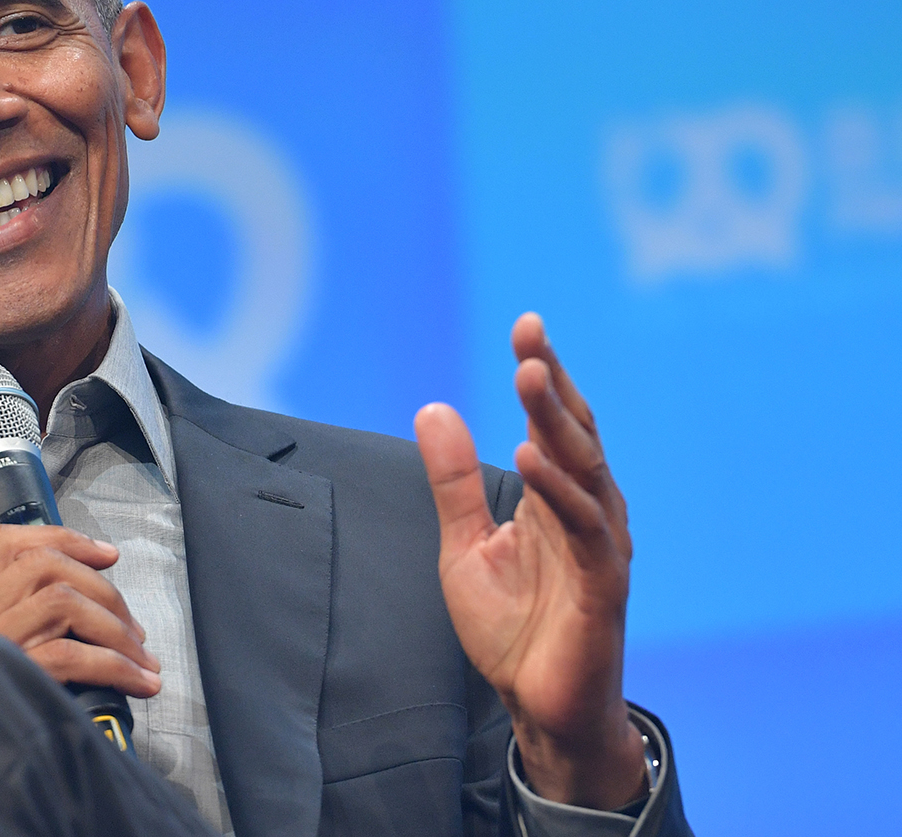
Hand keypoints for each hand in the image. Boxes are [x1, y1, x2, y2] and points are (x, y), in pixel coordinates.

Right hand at [0, 524, 161, 697]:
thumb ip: (21, 622)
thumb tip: (96, 608)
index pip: (10, 544)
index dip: (66, 540)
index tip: (107, 555)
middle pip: (46, 566)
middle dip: (105, 591)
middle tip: (135, 631)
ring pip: (62, 601)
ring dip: (115, 628)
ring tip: (142, 660)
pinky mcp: (10, 677)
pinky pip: (70, 656)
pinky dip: (114, 667)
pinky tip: (137, 682)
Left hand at [414, 313, 647, 808]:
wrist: (539, 709)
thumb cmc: (512, 628)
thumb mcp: (464, 545)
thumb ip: (453, 481)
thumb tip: (432, 408)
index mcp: (555, 498)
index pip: (552, 423)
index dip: (543, 374)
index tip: (526, 326)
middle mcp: (586, 512)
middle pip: (574, 433)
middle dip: (552, 382)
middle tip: (529, 337)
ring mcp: (600, 547)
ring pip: (586, 471)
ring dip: (557, 423)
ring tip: (528, 378)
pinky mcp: (603, 587)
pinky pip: (587, 530)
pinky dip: (561, 492)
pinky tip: (532, 459)